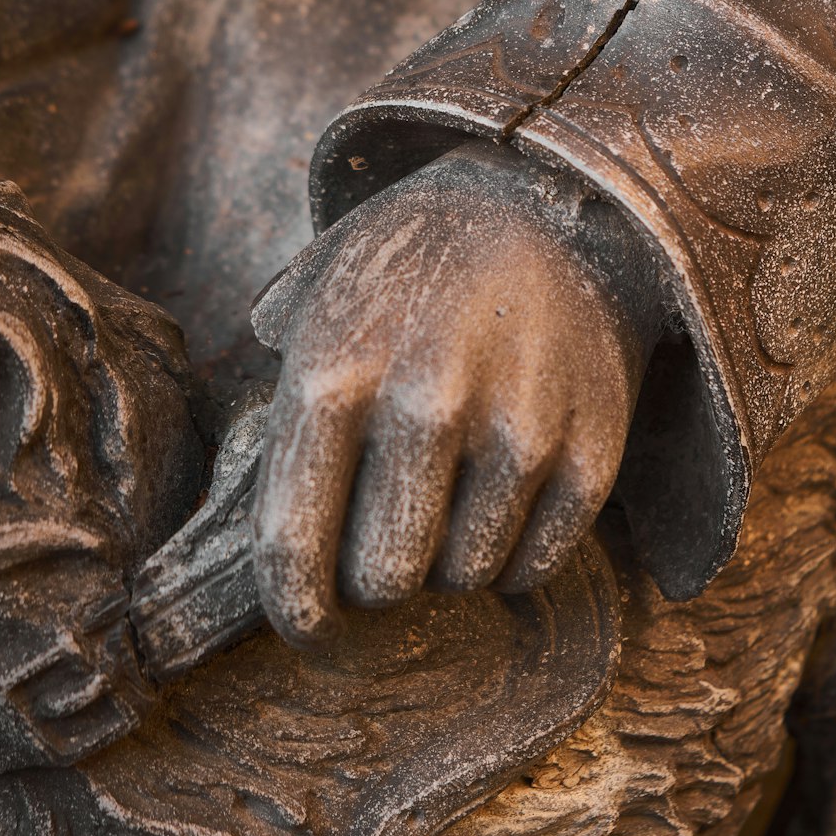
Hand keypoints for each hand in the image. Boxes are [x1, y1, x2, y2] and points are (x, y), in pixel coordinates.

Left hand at [251, 140, 658, 646]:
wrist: (543, 207)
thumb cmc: (410, 267)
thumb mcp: (318, 296)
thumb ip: (273, 391)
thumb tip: (243, 496)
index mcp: (336, 371)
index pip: (293, 544)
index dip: (294, 610)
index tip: (307, 629)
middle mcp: (425, 401)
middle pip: (383, 578)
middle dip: (378, 579)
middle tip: (388, 543)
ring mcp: (517, 425)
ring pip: (464, 576)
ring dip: (450, 562)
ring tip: (450, 502)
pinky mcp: (592, 445)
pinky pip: (538, 562)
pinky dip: (516, 557)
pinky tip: (506, 505)